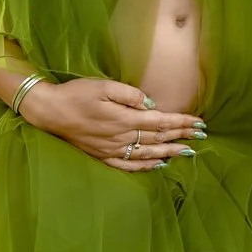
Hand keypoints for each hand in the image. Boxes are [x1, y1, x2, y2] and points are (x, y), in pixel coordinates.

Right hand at [19, 77, 204, 170]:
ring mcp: (112, 149)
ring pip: (147, 153)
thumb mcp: (102, 86)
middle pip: (158, 138)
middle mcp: (121, 137)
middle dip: (182, 136)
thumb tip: (150, 103)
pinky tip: (158, 164)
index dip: (181, 122)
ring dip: (170, 152)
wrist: (49, 112)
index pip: (160, 121)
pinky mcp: (102, 156)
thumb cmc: (76, 94)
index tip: (199, 122)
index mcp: (123, 118)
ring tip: (188, 152)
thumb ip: (128, 94)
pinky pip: (129, 165)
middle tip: (202, 135)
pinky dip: (146, 166)